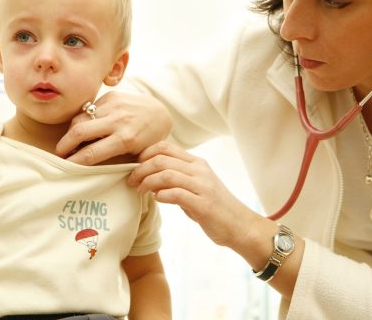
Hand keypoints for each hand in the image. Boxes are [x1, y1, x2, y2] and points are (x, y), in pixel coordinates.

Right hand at [56, 91, 171, 164]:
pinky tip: (85, 128)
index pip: (91, 153)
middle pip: (79, 131)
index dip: (74, 162)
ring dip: (71, 132)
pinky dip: (83, 120)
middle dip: (64, 145)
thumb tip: (94, 173)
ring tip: (70, 142)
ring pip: (80, 118)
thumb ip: (117, 162)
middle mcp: (118, 121)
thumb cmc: (149, 139)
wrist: (160, 113)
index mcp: (126, 139)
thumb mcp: (137, 154)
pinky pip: (89, 109)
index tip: (65, 168)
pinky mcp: (111, 96)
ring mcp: (114, 105)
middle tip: (60, 154)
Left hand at [128, 141, 260, 248]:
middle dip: (140, 168)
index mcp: (197, 163)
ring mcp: (203, 186)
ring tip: (139, 190)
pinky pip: (176, 194)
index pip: (165, 146)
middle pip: (161, 158)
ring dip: (147, 182)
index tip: (134, 166)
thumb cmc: (214, 208)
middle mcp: (200, 170)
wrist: (240, 226)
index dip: (144, 154)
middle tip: (131, 180)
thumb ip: (177, 180)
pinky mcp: (203, 204)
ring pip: (166, 174)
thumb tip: (149, 179)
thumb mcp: (196, 187)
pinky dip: (162, 195)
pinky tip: (157, 199)